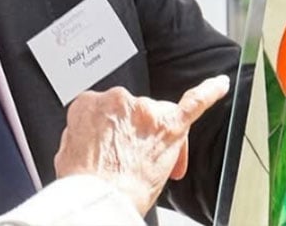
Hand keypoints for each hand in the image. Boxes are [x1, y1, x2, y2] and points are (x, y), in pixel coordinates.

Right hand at [53, 75, 229, 215]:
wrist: (100, 198)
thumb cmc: (84, 181)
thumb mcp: (67, 150)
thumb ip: (84, 133)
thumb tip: (94, 138)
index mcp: (89, 103)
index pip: (106, 110)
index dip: (114, 130)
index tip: (114, 146)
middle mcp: (118, 100)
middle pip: (134, 110)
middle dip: (137, 133)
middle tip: (131, 159)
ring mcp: (146, 110)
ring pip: (158, 115)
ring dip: (156, 136)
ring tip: (147, 164)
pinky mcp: (171, 125)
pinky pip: (195, 103)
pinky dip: (209, 93)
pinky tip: (219, 86)